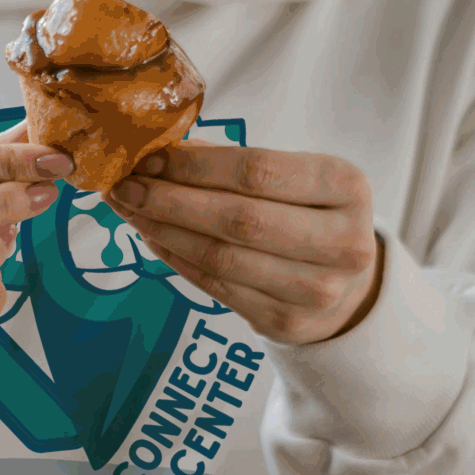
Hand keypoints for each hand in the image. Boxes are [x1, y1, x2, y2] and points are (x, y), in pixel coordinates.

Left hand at [105, 145, 383, 345]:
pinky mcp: (287, 321)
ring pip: (221, 257)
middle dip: (170, 200)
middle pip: (238, 219)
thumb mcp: (297, 177)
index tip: (149, 158)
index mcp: (346, 186)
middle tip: (124, 186)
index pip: (258, 171)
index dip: (195, 166)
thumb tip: (163, 152)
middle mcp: (341, 241)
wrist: (349, 286)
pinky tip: (153, 236)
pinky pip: (216, 285)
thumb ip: (236, 162)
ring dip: (164, 230)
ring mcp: (317, 289)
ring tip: (130, 210)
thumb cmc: (312, 215)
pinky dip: (176, 259)